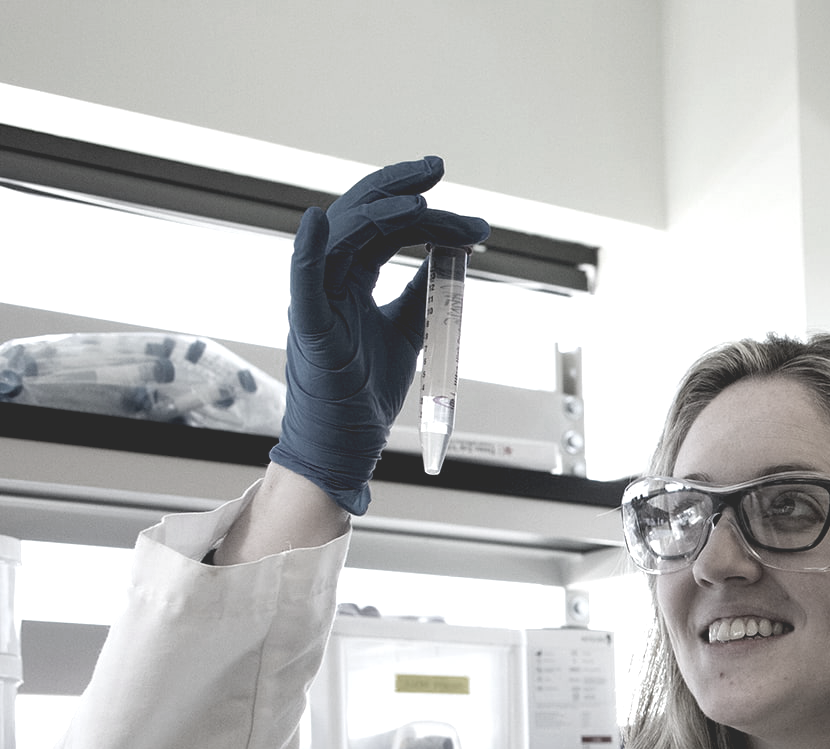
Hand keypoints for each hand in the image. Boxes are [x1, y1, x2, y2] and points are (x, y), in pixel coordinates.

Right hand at [269, 157, 488, 514]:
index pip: (385, 228)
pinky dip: (309, 248)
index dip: (422, 211)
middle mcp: (330, 279)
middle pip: (361, 217)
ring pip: (341, 237)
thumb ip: (423, 290)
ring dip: (381, 214)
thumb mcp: (410, 328)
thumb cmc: (367, 387)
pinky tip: (319, 219)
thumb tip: (449, 256)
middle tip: (437, 169)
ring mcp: (317, 298)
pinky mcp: (310, 325)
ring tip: (421, 203)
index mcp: (351, 278)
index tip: (467, 215)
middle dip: (399, 188)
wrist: (348, 438)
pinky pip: (303, 279)